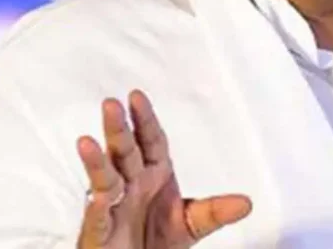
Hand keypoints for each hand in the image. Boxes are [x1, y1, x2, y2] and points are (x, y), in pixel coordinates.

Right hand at [76, 90, 251, 247]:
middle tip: (111, 105)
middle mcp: (131, 184)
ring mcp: (113, 205)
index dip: (144, 119)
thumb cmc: (156, 238)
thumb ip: (214, 211)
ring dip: (97, 161)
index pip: (150, 140)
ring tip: (86, 143)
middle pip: (125, 151)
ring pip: (105, 178)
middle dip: (118, 129)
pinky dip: (96, 208)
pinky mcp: (99, 231)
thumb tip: (246, 203)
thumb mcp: (191, 223)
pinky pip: (97, 218)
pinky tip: (97, 198)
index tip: (136, 96)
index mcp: (154, 174)